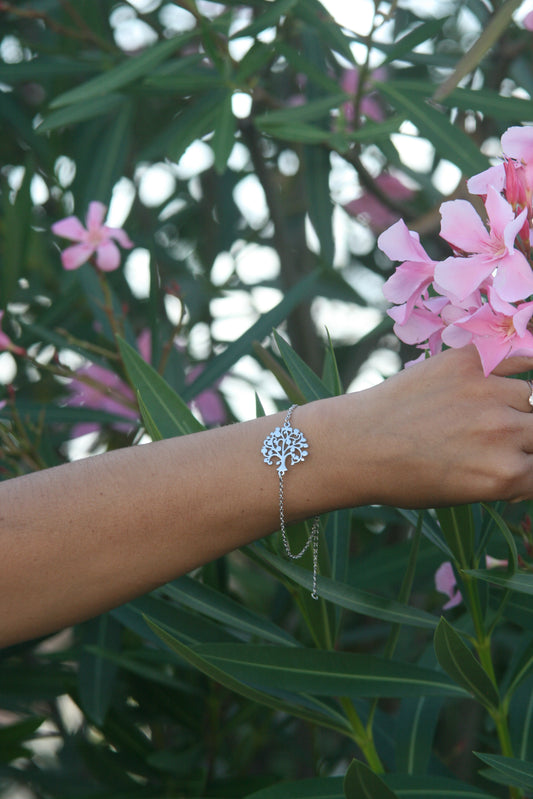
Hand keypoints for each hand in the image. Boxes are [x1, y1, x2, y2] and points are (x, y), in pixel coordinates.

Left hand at [347, 345, 532, 507]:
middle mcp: (503, 434)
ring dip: (523, 408)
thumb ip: (502, 480)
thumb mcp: (459, 495)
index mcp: (503, 476)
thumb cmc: (401, 477)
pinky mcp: (469, 362)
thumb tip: (527, 468)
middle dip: (528, 440)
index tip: (521, 463)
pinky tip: (523, 371)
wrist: (355, 443)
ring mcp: (487, 393)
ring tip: (492, 414)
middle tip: (508, 438)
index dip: (531, 468)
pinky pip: (517, 358)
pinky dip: (526, 364)